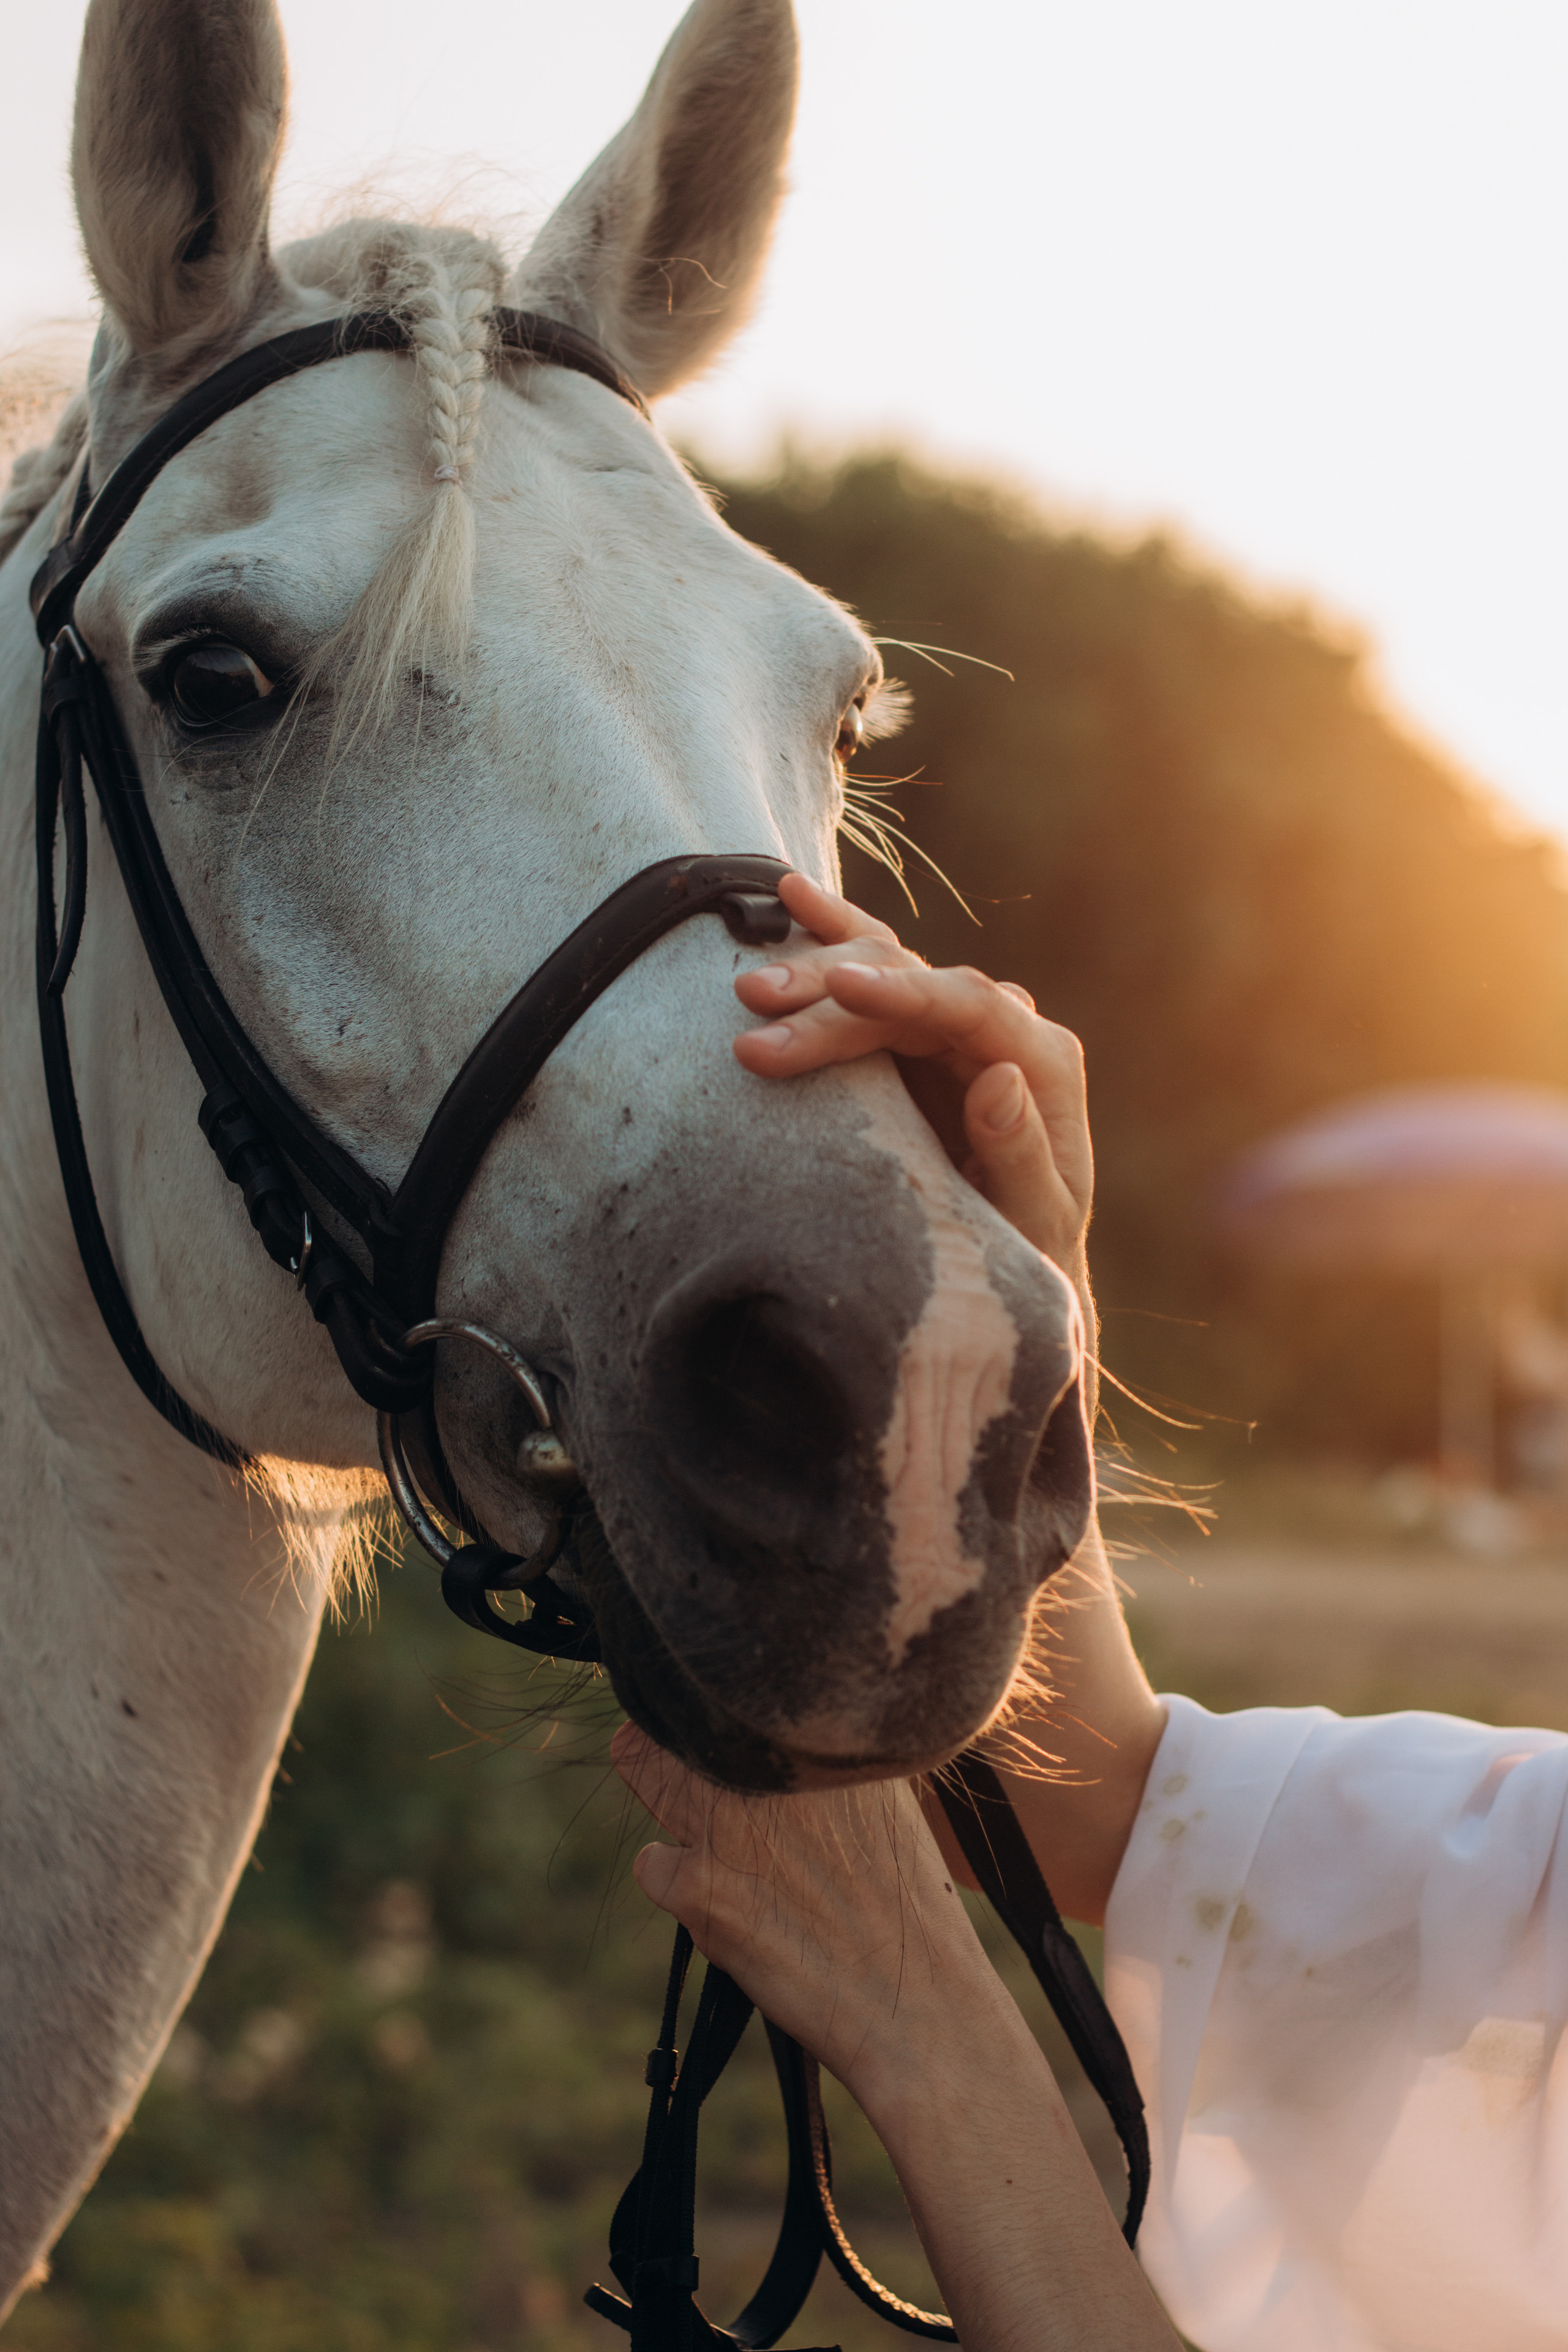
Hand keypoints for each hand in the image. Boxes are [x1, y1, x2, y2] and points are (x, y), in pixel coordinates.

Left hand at [612, 1722, 998, 2099]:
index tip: (716, 1721)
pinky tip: (719, 1902)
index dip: (716, 1701)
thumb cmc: (912, 1912)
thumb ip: (825, 1762)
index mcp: (822, 1735)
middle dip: (671, 1731)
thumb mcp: (886, 1803)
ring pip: (641, 1762)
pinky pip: (652, 1862)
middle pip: (676, 1707)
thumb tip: (780, 1743)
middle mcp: (773, 1765)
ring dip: (658, 1788)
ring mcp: (731, 1820)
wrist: (920, 2008)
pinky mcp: (701, 1887)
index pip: (732, 1681)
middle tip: (679, 1759)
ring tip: (696, 1822)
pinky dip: (675, 1881)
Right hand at [734, 872, 1091, 1291]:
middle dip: (832, 993)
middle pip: (913, 982)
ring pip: (883, 968)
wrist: (1009, 1257)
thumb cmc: (1027, 1246)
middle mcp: (1000, 1025)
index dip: (903, 991)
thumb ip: (1023, 1155)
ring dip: (812, 971)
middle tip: (755, 1007)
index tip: (839, 987)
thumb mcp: (1035, 1219)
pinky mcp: (912, 1030)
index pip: (973, 1004)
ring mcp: (953, 1022)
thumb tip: (1001, 1076)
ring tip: (747, 988)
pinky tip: (789, 897)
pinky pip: (873, 967)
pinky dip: (833, 933)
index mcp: (1042, 1061)